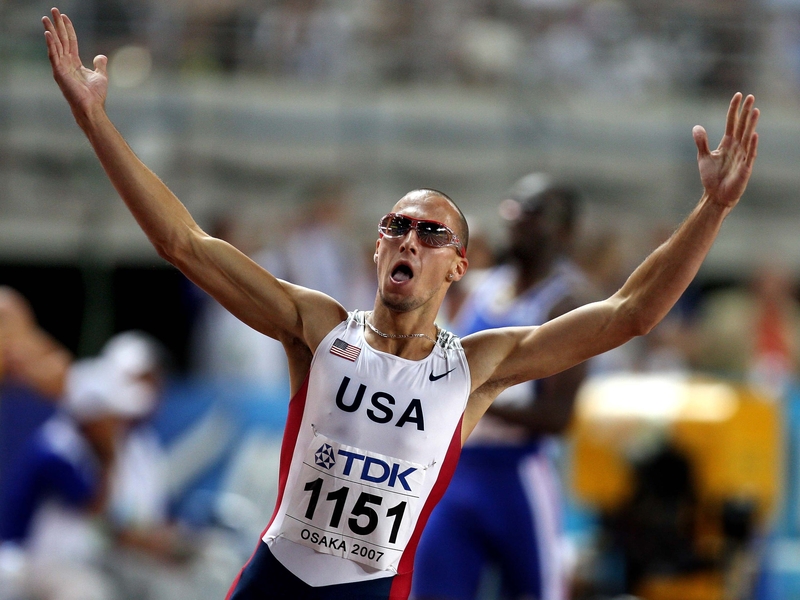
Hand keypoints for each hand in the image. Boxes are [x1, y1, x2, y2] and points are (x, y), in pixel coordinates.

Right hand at [42, 8, 107, 125]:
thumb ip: (100, 65)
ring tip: (46, 18)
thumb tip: (101, 56)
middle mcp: (66, 63)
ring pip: (55, 45)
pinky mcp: (59, 72)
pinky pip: (54, 55)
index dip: (68, 29)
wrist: (92, 107)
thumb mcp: (101, 76)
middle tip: (53, 10)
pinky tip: (48, 34)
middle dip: (57, 25)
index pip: (70, 41)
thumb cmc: (95, 95)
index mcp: (74, 62)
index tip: (64, 16)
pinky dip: (51, 44)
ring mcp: (61, 67)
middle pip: (61, 39)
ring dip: (51, 31)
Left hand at [693, 92, 758, 208]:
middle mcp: (736, 147)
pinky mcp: (744, 168)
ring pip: (747, 137)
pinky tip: (754, 135)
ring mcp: (742, 156)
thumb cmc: (712, 177)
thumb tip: (697, 126)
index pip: (732, 123)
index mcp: (727, 143)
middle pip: (742, 126)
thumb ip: (701, 142)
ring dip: (751, 124)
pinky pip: (749, 155)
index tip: (738, 95)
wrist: (715, 195)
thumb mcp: (703, 157)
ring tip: (755, 110)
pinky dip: (751, 145)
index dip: (734, 110)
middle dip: (746, 112)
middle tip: (751, 96)